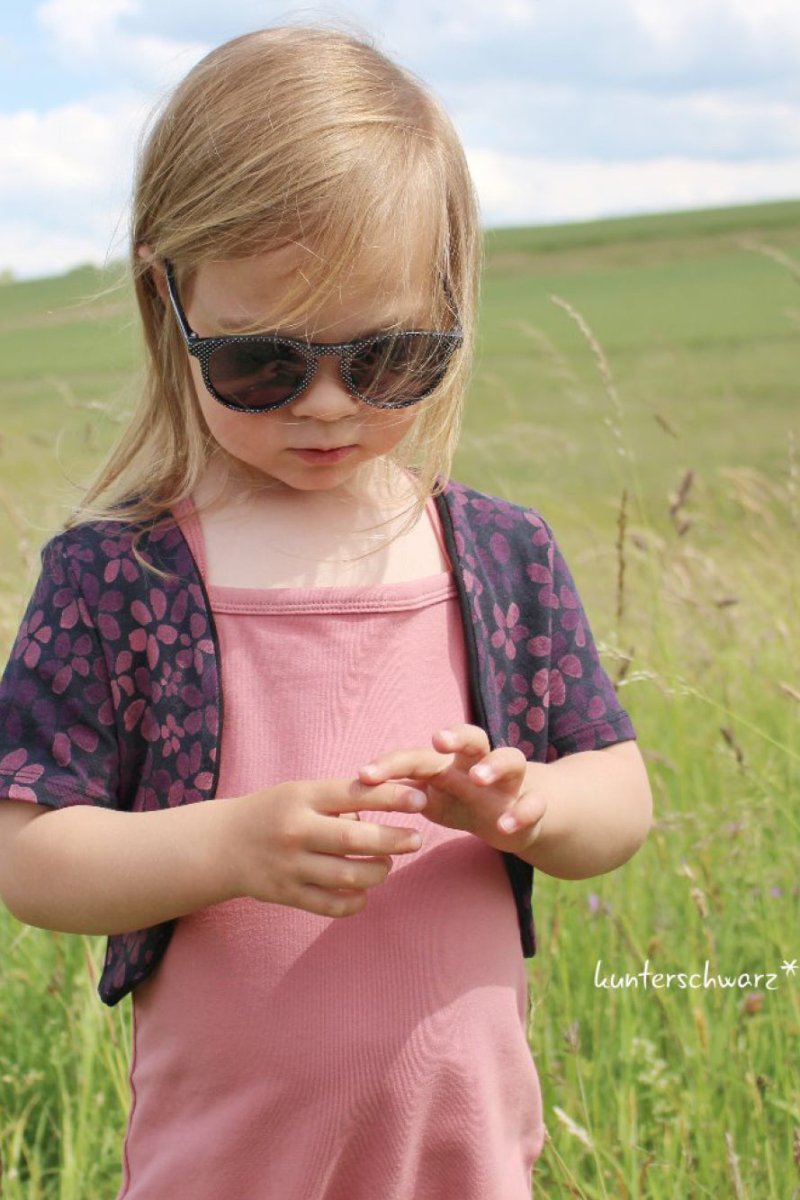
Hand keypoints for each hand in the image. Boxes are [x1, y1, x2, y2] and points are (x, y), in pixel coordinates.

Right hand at [224, 777, 425, 916]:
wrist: (222, 845)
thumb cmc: (274, 812)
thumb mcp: (300, 792)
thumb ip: (339, 800)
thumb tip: (387, 807)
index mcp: (302, 798)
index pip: (354, 795)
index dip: (391, 798)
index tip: (420, 800)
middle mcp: (296, 831)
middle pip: (356, 839)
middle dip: (394, 840)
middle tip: (417, 839)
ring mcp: (290, 866)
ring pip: (348, 877)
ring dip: (378, 872)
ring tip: (385, 865)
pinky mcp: (286, 894)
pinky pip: (331, 905)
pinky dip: (355, 902)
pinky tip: (364, 892)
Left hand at [357, 723, 547, 853]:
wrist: (519, 816)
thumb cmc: (465, 801)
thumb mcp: (433, 798)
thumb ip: (403, 794)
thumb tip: (354, 799)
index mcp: (451, 763)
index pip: (419, 755)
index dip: (391, 763)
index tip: (364, 775)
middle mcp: (481, 764)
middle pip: (472, 737)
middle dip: (455, 736)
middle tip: (438, 740)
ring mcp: (510, 782)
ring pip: (510, 758)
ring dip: (495, 765)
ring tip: (479, 778)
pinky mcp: (533, 805)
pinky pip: (534, 803)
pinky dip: (523, 811)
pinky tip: (507, 824)